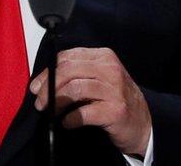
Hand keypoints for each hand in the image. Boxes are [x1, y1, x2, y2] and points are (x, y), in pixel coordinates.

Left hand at [29, 47, 150, 156]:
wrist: (144, 122)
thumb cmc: (116, 99)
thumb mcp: (99, 78)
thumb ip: (76, 73)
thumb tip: (42, 81)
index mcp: (103, 56)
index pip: (67, 57)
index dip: (48, 72)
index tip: (36, 86)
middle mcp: (110, 69)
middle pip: (68, 71)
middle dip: (47, 87)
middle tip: (39, 102)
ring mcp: (114, 90)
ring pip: (73, 89)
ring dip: (55, 102)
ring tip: (50, 111)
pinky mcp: (115, 111)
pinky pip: (83, 113)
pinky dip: (70, 119)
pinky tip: (67, 122)